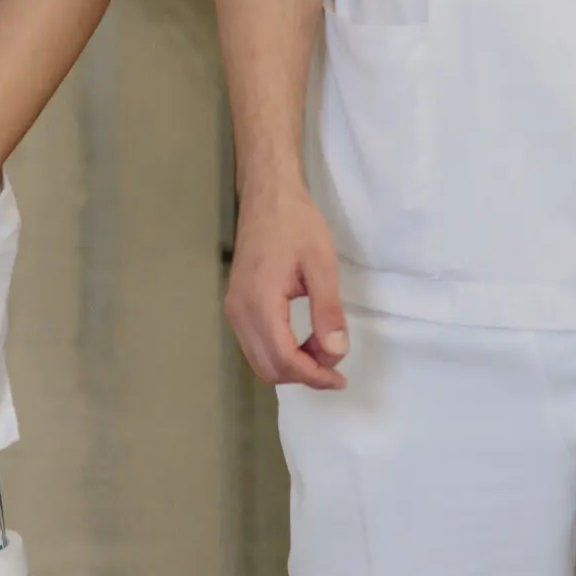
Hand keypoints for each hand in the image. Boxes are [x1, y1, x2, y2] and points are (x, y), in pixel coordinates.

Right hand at [224, 183, 349, 390]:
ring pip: (259, 361)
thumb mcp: (321, 264)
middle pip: (268, 367)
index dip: (313, 376)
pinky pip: (256, 345)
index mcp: (260, 301)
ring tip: (322, 348)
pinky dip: (280, 354)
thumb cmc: (297, 224)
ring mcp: (234, 309)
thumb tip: (336, 352)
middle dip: (304, 374)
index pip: (283, 358)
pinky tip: (303, 341)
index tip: (341, 377)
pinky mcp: (236, 305)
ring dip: (292, 366)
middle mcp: (239, 311)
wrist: (268, 197)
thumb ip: (328, 310)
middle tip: (335, 360)